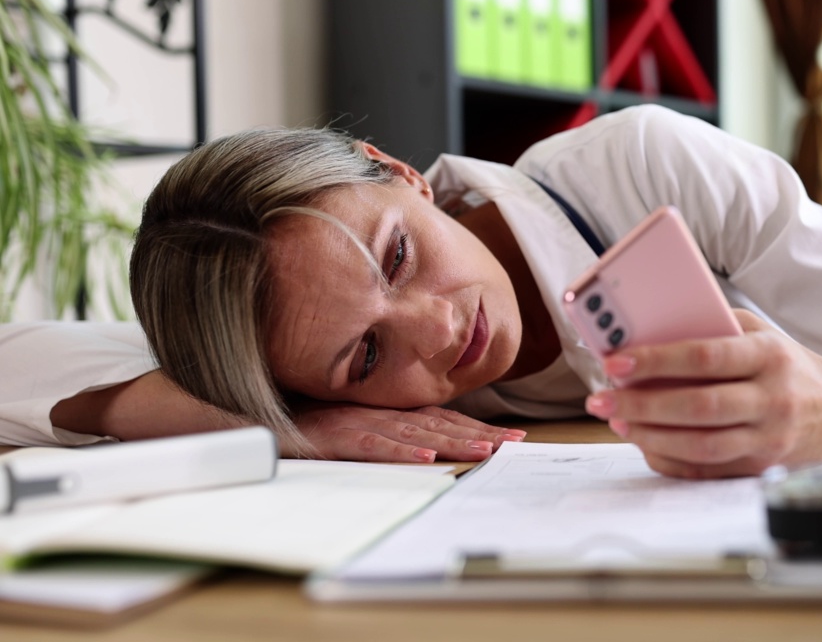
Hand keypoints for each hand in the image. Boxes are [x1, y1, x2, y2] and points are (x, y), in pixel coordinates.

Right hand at [290, 401, 526, 462]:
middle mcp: (381, 414)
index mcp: (389, 412)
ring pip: (414, 432)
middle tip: (514, 444)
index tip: (512, 439)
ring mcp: (359, 423)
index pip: (444, 421)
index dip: (478, 428)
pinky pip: (373, 445)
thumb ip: (390, 435)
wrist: (258, 417)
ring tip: (483, 451)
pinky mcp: (336, 437)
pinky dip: (400, 450)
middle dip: (479, 434)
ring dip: (451, 442)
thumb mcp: (357, 428)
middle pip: (439, 424)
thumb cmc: (309, 424)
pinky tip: (425, 457)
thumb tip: (430, 449)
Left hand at [585, 309, 821, 477]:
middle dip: (643, 404)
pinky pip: (707, 470)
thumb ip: (714, 328)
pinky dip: (670, 459)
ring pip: (701, 445)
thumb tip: (650, 333)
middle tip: (603, 399)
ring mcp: (769, 438)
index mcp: (769, 356)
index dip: (658, 361)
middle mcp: (773, 399)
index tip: (617, 361)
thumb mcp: (760, 333)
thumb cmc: (786, 364)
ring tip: (618, 421)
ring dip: (651, 435)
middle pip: (699, 407)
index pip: (706, 357)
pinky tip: (645, 443)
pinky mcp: (761, 467)